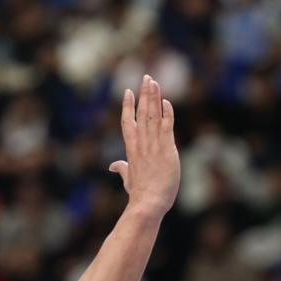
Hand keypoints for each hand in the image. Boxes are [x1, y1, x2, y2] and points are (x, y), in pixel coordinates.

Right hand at [109, 74, 179, 215]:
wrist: (148, 202)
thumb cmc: (139, 194)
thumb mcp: (128, 179)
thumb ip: (121, 168)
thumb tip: (113, 166)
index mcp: (131, 149)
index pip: (127, 122)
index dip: (127, 106)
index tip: (127, 91)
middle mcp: (141, 143)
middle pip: (141, 112)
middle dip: (144, 94)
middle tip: (146, 77)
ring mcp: (153, 145)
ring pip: (153, 115)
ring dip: (154, 97)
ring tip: (154, 82)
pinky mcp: (166, 148)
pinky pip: (167, 126)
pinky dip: (166, 113)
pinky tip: (166, 101)